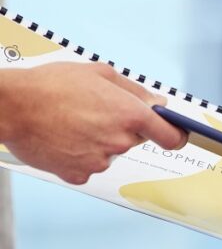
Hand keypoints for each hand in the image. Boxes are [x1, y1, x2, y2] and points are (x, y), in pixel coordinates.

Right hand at [0, 62, 186, 184]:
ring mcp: (100, 161)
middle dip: (122, 127)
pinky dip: (79, 155)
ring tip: (71, 122)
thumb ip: (135, 91)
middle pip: (134, 139)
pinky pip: (88, 165)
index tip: (178, 134)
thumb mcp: (99, 74)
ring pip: (110, 152)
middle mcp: (120, 141)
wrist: (11, 106)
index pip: (172, 136)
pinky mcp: (79, 174)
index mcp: (131, 115)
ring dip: (98, 140)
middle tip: (94, 112)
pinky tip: (62, 138)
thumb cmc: (52, 84)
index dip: (177, 135)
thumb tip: (158, 102)